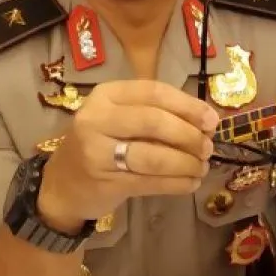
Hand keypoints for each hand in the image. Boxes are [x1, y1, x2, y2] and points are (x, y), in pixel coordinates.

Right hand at [37, 80, 219, 231]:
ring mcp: (97, 152)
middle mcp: (97, 119)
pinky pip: (150, 182)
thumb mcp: (120, 117)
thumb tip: (208, 120)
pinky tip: (190, 183)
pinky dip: (177, 183)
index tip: (212, 120)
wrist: (62, 184)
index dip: (188, 105)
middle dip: (188, 136)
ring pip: (154, 156)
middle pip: (154, 122)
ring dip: (186, 163)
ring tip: (201, 167)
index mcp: (106, 95)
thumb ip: (157, 113)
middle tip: (207, 147)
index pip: (153, 92)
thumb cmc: (101, 143)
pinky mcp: (105, 183)